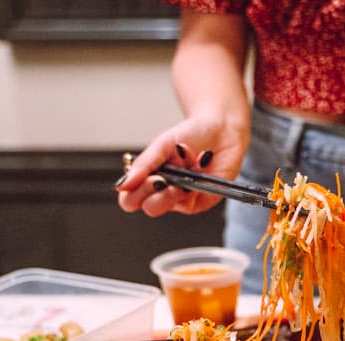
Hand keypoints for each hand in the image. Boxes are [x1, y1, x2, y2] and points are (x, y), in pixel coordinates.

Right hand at [116, 115, 249, 216]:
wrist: (222, 129)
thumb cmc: (191, 135)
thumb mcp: (162, 145)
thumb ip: (143, 165)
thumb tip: (122, 185)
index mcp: (149, 179)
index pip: (131, 199)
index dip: (135, 193)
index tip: (148, 177)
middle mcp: (165, 192)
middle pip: (150, 208)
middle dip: (156, 192)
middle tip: (164, 178)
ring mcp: (184, 199)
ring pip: (171, 206)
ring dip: (177, 184)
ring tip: (187, 164)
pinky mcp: (203, 200)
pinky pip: (195, 200)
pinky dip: (196, 179)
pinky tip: (201, 163)